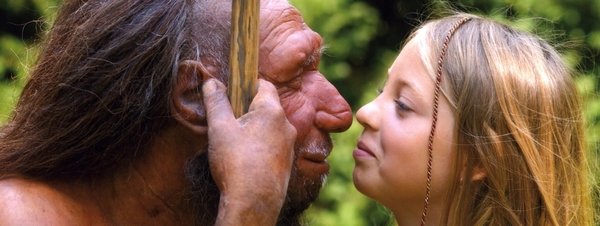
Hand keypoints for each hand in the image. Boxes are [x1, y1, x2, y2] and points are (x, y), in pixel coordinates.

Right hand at [202, 78, 295, 224]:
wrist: (254, 202)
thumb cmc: (237, 163)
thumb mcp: (220, 128)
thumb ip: (216, 102)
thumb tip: (211, 82)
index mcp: (272, 111)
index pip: (264, 84)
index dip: (247, 85)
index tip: (232, 93)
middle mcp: (286, 125)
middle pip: (266, 107)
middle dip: (247, 109)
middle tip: (228, 121)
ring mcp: (289, 145)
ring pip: (270, 127)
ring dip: (254, 129)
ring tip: (233, 143)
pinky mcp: (287, 162)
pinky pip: (273, 145)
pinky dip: (260, 146)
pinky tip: (244, 158)